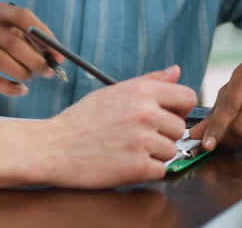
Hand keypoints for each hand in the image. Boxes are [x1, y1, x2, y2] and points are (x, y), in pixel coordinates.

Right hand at [0, 3, 62, 95]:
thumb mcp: (14, 39)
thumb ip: (34, 44)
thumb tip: (57, 59)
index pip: (23, 17)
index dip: (43, 36)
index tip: (59, 55)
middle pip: (12, 42)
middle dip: (35, 60)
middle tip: (49, 72)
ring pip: (0, 59)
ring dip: (22, 72)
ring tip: (29, 78)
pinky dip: (9, 87)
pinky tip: (21, 90)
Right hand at [38, 65, 196, 187]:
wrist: (54, 147)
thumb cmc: (81, 120)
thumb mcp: (112, 92)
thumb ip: (148, 82)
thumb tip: (176, 71)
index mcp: (140, 92)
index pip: (187, 97)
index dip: (179, 109)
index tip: (167, 116)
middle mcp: (145, 113)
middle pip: (180, 128)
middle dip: (163, 134)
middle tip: (136, 136)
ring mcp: (143, 141)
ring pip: (172, 151)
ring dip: (155, 154)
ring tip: (127, 149)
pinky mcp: (138, 167)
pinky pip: (161, 170)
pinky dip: (146, 170)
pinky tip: (125, 162)